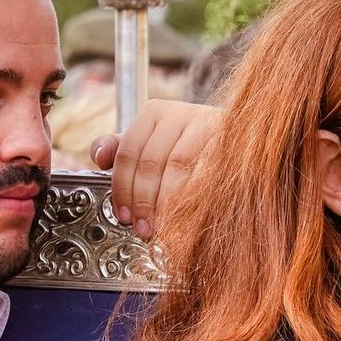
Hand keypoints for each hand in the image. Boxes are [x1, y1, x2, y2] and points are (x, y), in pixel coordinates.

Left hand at [88, 100, 218, 237]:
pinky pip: (206, 171)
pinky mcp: (229, 139)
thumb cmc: (188, 147)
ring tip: (162, 227)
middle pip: (151, 161)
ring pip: (177, 166)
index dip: (122, 188)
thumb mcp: (150, 145)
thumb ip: (121, 151)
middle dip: (144, 201)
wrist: (241, 140)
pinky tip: (187, 216)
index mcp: (155, 112)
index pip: (128, 152)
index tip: (124, 216)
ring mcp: (206, 123)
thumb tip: (99, 156)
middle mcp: (180, 112)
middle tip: (143, 228)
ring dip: (166, 202)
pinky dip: (193, 196)